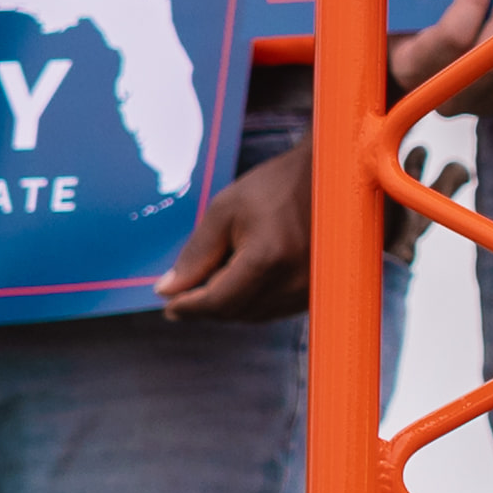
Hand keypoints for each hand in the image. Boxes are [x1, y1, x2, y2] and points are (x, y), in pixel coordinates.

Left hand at [164, 141, 315, 319]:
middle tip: (185, 288)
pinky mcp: (315, 291)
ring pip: (253, 315)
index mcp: (267, 259)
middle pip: (234, 312)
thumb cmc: (275, 187)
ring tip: (218, 274)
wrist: (325, 177)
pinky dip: (252, 300)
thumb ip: (196, 254)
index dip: (188, 307)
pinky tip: (244, 277)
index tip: (168, 304)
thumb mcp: (224, 211)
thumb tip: (168, 290)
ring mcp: (308, 290)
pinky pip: (273, 309)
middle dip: (206, 304)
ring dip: (229, 303)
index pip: (217, 302)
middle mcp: (291, 282)